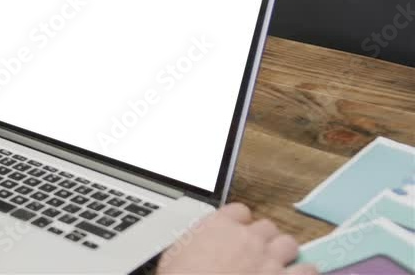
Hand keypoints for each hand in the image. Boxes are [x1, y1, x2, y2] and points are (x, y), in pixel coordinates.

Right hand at [158, 203, 317, 274]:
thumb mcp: (173, 256)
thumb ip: (191, 244)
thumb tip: (192, 247)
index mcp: (218, 226)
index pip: (239, 211)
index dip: (240, 223)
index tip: (239, 233)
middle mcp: (247, 238)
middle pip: (267, 227)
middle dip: (264, 240)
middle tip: (258, 254)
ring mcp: (269, 260)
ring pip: (289, 244)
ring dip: (284, 255)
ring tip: (278, 266)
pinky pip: (308, 270)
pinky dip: (305, 273)